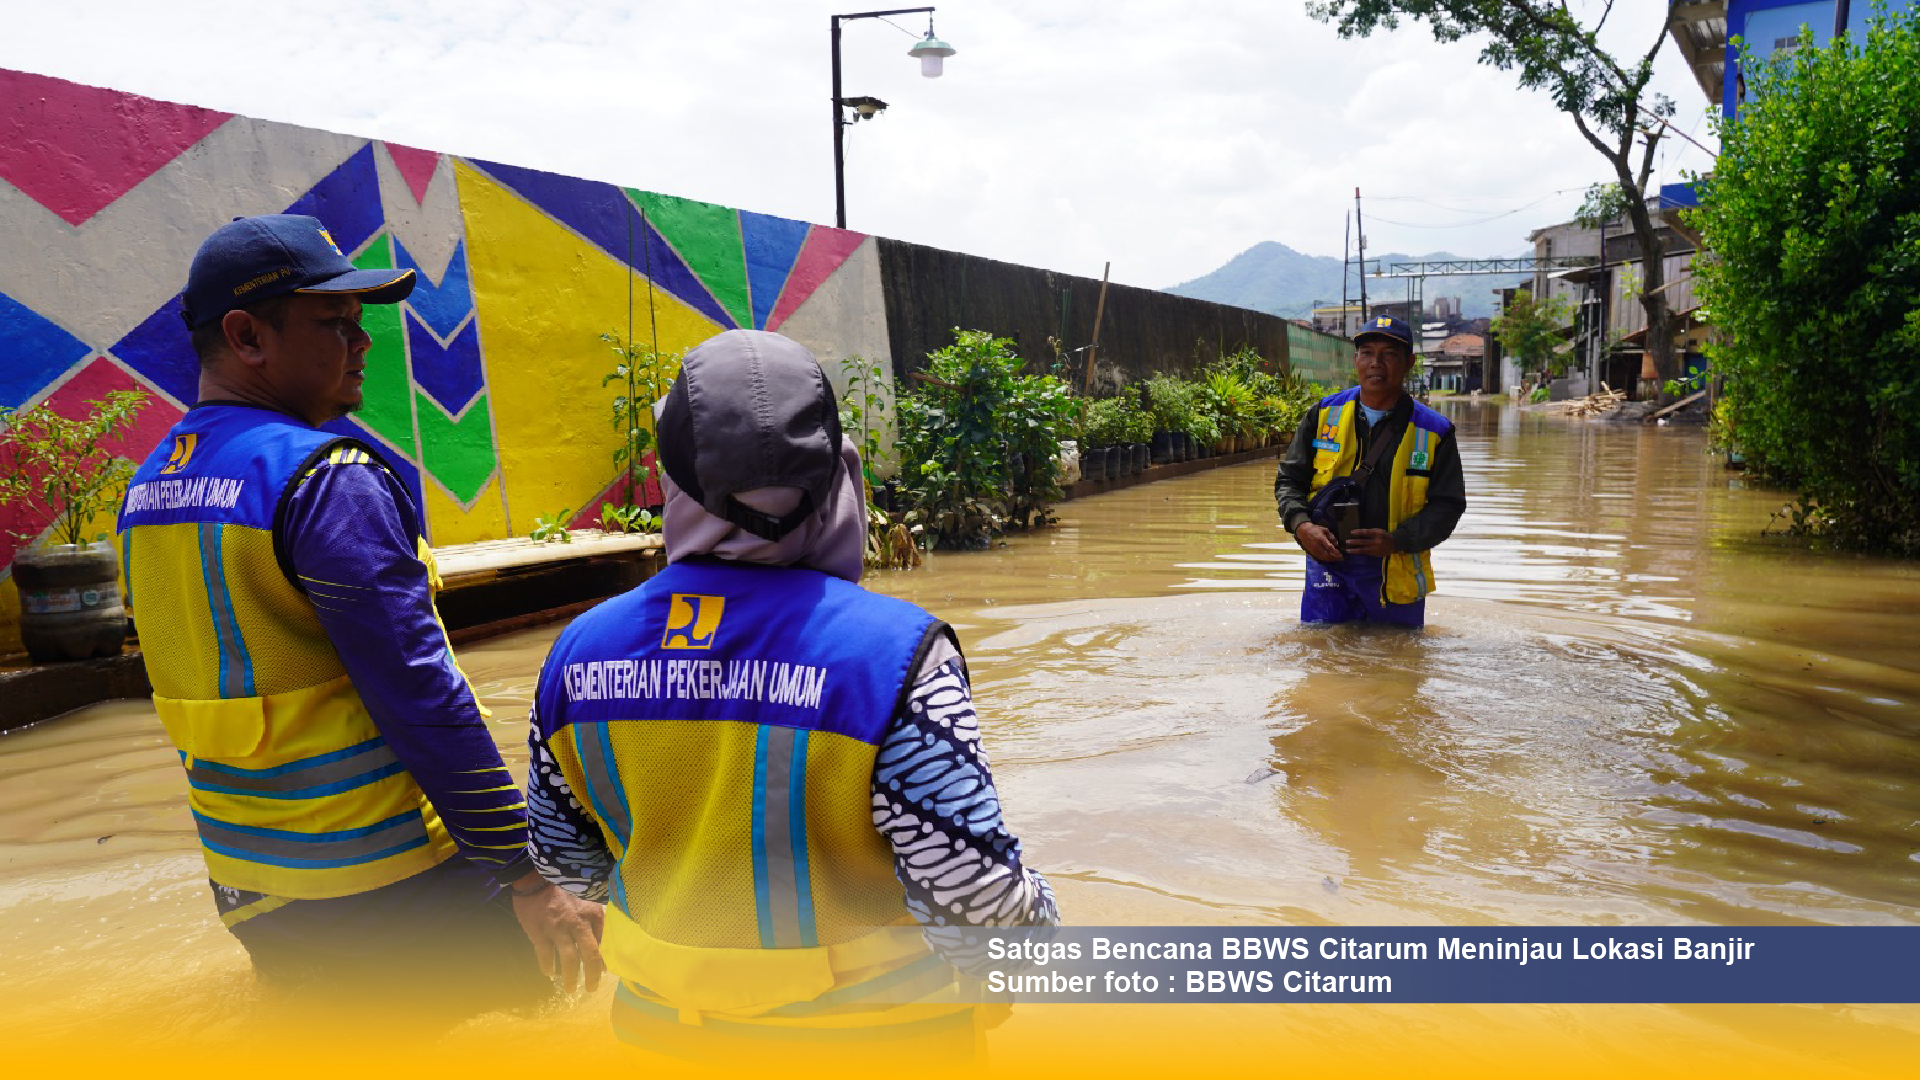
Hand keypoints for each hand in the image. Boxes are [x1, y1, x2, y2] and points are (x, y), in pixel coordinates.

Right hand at [508, 874, 605, 992]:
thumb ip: (595, 922)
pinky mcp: (539, 932)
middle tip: (592, 988)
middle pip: (590, 955)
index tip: (605, 972)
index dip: (606, 960)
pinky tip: (549, 974)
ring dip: (571, 977)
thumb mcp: (585, 902)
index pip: (604, 942)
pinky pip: (545, 955)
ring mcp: (558, 929)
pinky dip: (547, 966)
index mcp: (592, 914)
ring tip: (571, 989)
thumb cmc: (563, 892)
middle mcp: (578, 923)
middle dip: (593, 975)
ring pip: (569, 959)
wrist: (535, 880)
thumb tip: (604, 946)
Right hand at [1294, 521, 1343, 562]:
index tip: (1341, 555)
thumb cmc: (1314, 529)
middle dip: (1334, 558)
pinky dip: (1325, 559)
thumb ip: (1331, 536)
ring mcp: (1314, 551)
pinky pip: (1319, 558)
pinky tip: (1329, 559)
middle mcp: (1317, 546)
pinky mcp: (1311, 552)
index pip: (1330, 548)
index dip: (1336, 553)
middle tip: (1340, 559)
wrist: (1303, 531)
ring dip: (1330, 560)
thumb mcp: (1324, 529)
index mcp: (1321, 539)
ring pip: (1323, 558)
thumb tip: (1336, 544)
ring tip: (1336, 559)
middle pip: (1327, 555)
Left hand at [1345, 528, 1396, 558]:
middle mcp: (1377, 541)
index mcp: (1378, 533)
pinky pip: (1365, 553)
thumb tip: (1359, 532)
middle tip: (1347, 542)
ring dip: (1355, 550)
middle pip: (1364, 541)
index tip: (1351, 532)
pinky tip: (1352, 552)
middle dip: (1355, 542)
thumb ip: (1371, 532)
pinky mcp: (1375, 553)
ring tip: (1347, 550)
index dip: (1358, 532)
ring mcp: (1376, 548)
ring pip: (1363, 549)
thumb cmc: (1384, 536)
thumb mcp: (1379, 531)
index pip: (1367, 532)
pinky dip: (1358, 552)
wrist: (1394, 544)